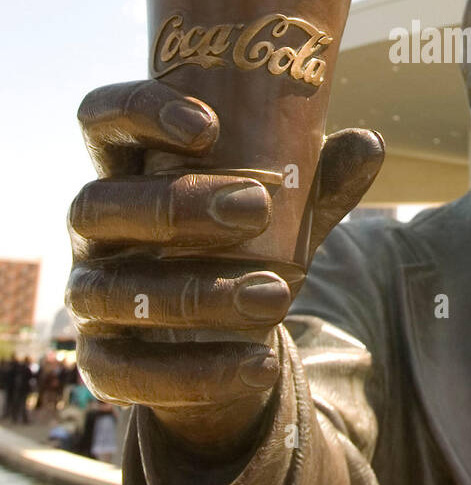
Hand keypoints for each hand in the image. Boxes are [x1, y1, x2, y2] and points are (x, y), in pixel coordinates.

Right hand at [66, 79, 383, 455]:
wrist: (225, 344)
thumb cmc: (243, 250)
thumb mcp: (284, 215)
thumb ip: (317, 182)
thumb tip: (369, 144)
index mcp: (128, 169)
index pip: (103, 119)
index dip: (140, 112)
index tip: (208, 126)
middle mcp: (94, 227)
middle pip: (99, 202)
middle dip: (178, 203)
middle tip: (257, 206)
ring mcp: (88, 294)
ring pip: (115, 290)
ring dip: (199, 292)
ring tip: (276, 296)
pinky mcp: (100, 362)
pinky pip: (127, 371)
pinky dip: (197, 371)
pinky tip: (258, 363)